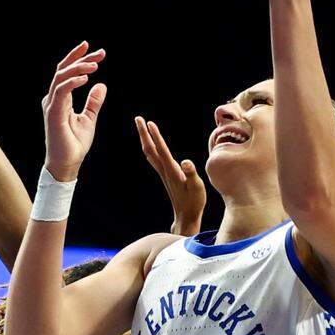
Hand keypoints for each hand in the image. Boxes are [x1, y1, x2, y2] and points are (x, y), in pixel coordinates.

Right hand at [42, 41, 107, 181]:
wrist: (67, 163)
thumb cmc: (74, 144)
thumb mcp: (89, 118)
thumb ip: (93, 102)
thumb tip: (101, 85)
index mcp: (60, 99)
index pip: (67, 72)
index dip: (79, 58)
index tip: (96, 51)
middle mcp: (53, 99)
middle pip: (63, 69)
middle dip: (80, 57)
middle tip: (100, 52)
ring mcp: (51, 105)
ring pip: (61, 77)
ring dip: (78, 67)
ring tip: (95, 65)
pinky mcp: (53, 113)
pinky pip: (61, 91)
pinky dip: (73, 82)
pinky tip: (86, 78)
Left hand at [135, 117, 205, 235]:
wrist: (186, 216)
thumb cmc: (194, 202)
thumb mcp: (197, 187)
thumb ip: (191, 174)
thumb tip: (186, 162)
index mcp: (171, 170)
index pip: (161, 149)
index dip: (155, 136)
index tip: (149, 123)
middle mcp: (164, 170)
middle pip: (149, 149)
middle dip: (143, 133)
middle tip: (138, 118)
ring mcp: (163, 173)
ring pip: (149, 153)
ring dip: (145, 139)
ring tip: (142, 126)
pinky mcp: (165, 175)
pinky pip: (154, 158)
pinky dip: (150, 147)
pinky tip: (151, 144)